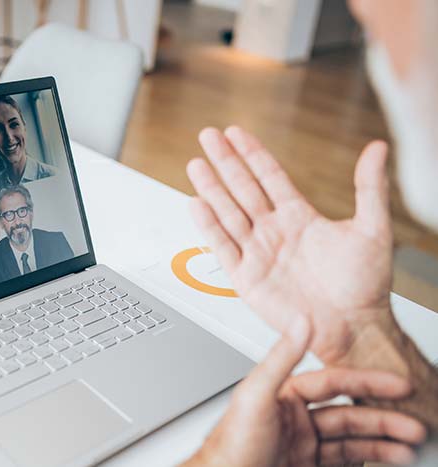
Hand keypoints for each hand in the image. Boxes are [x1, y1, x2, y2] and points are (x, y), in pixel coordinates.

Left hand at [183, 315, 425, 466]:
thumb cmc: (231, 444)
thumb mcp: (256, 394)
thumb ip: (281, 357)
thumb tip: (301, 320)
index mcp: (283, 393)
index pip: (333, 382)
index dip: (366, 381)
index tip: (398, 383)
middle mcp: (294, 417)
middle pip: (348, 413)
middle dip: (383, 418)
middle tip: (413, 424)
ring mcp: (301, 444)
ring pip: (350, 439)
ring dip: (381, 441)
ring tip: (408, 446)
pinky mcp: (304, 465)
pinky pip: (343, 459)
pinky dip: (368, 458)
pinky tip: (386, 457)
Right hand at [186, 126, 396, 363]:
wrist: (352, 328)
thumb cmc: (365, 286)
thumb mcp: (373, 230)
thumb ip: (371, 187)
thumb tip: (378, 148)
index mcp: (300, 217)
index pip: (270, 177)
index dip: (253, 154)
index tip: (236, 132)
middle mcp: (275, 231)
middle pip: (243, 188)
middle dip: (225, 161)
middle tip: (208, 136)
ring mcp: (258, 253)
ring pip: (228, 213)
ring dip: (211, 188)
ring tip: (196, 164)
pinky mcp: (246, 277)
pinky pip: (223, 247)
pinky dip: (209, 227)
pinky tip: (197, 205)